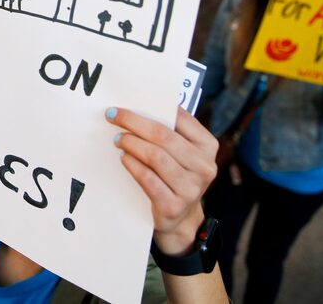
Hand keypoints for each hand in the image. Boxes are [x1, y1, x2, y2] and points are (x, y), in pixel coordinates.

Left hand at [107, 106, 217, 255]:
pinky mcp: (173, 205)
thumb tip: (142, 106)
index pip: (181, 119)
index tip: (128, 104)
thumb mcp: (183, 153)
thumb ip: (172, 131)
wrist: (180, 218)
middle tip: (114, 117)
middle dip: (135, 123)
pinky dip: (133, 165)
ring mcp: (191, 188)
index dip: (152, 107)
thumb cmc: (177, 176)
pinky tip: (124, 158)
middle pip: (164, 136)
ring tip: (118, 139)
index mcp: (208, 146)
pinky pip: (148, 179)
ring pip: (155, 157)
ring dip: (132, 144)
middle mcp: (204, 167)